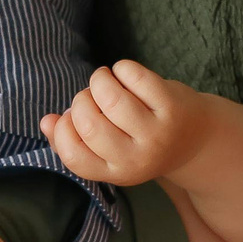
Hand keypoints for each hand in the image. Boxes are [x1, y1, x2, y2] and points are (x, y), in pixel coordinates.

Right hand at [40, 61, 210, 186]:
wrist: (196, 139)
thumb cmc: (141, 140)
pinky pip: (133, 76)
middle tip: (91, 95)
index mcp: (117, 173)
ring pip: (109, 97)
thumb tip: (47, 121)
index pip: (74, 156)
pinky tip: (125, 73)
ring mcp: (156, 133)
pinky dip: (122, 68)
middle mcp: (137, 158)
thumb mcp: (111, 152)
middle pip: (88, 123)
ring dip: (99, 80)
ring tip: (104, 79)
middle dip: (81, 100)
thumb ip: (74, 141)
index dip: (63, 130)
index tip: (71, 117)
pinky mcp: (171, 106)